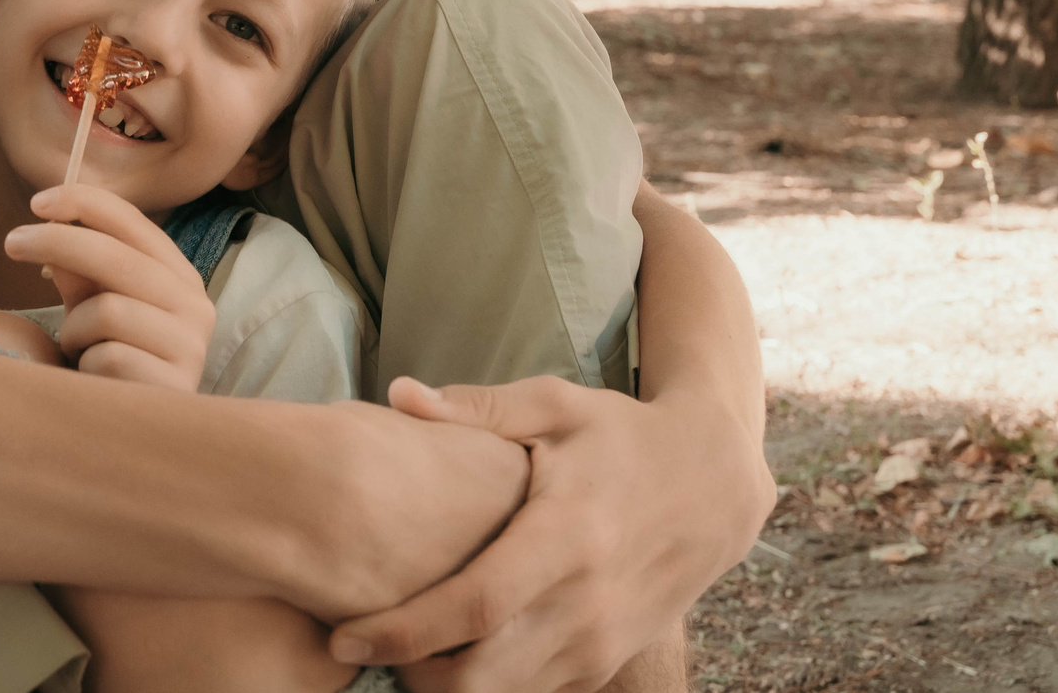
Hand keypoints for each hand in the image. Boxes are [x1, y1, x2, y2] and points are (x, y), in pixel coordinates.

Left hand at [3, 184, 216, 390]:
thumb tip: (51, 220)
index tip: (37, 202)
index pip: (134, 222)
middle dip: (56, 241)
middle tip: (11, 243)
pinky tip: (94, 381)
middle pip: (116, 256)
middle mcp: (196, 306)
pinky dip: (85, 365)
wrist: (128, 434)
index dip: (84, 203)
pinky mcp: (174, 387)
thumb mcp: (90, 304)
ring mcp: (190, 347)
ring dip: (74, 329)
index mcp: (179, 276)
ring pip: (107, 310)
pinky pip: (107, 357)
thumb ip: (77, 265)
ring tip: (77, 349)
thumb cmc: (108, 359)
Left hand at [329, 375, 771, 692]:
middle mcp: (587, 602)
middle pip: (482, 677)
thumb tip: (397, 393)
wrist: (716, 485)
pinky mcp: (610, 659)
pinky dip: (490, 686)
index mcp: (565, 536)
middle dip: (410, 674)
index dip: (402, 632)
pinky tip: (451, 653)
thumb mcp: (556, 405)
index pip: (472, 607)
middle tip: (357, 646)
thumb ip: (476, 408)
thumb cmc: (621, 435)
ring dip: (445, 686)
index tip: (342, 637)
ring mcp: (603, 641)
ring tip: (395, 649)